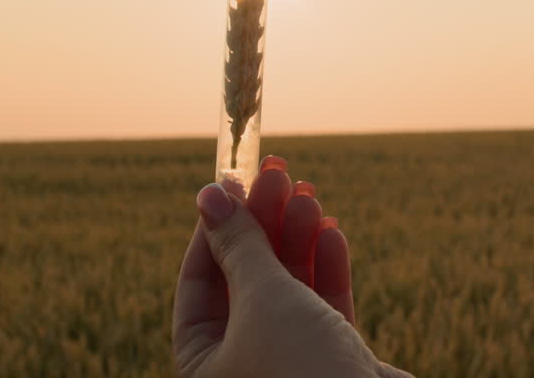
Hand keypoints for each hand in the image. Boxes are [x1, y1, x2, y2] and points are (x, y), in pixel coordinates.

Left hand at [172, 158, 409, 377]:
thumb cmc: (301, 369)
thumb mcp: (262, 298)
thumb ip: (240, 244)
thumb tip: (211, 194)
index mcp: (202, 364)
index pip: (199, 280)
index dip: (218, 226)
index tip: (236, 180)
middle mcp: (242, 366)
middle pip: (247, 279)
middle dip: (265, 224)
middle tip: (281, 175)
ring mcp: (290, 365)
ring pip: (289, 289)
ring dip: (298, 239)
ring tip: (309, 196)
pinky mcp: (334, 365)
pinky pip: (324, 308)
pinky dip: (327, 268)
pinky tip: (332, 232)